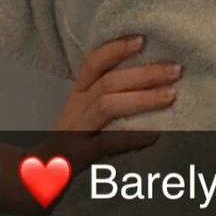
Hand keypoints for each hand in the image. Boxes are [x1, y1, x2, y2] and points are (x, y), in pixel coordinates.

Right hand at [41, 35, 181, 168]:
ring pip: (106, 106)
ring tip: (171, 95)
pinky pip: (106, 143)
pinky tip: (155, 134)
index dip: (116, 49)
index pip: (93, 63)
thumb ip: (111, 98)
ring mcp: (76, 131)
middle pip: (107, 82)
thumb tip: (156, 83)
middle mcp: (75, 109)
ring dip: (141, 98)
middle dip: (144, 73)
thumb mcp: (86, 115)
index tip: (143, 39)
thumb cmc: (75, 143)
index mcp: (78, 95)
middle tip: (175, 70)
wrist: (40, 176)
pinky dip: (132, 137)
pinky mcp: (79, 155)